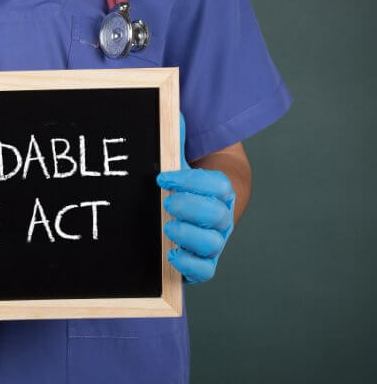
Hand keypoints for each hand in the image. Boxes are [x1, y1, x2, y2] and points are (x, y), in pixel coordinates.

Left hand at [156, 115, 235, 282]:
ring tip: (168, 227)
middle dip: (190, 208)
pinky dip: (190, 265)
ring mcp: (215, 241)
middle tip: (166, 204)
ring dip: (189, 235)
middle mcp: (222, 217)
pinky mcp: (203, 263)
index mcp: (222, 190)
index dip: (191, 181)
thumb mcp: (181, 162)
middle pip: (217, 215)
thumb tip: (170, 112)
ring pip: (213, 244)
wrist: (199, 212)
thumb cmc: (188, 186)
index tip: (162, 179)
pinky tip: (171, 254)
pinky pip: (205, 271)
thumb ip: (176, 141)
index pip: (217, 184)